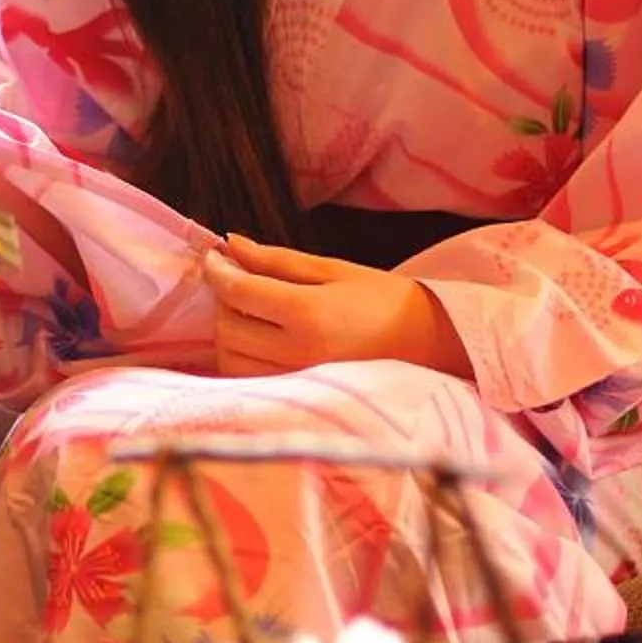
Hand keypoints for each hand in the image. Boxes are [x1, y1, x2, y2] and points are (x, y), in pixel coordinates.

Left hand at [201, 234, 473, 378]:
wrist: (428, 344)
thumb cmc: (384, 300)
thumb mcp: (332, 269)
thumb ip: (276, 260)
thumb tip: (231, 244)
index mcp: (308, 314)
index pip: (240, 292)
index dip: (218, 271)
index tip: (213, 257)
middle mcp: (297, 353)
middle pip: (228, 326)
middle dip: (224, 299)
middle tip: (237, 279)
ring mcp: (296, 381)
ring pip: (230, 358)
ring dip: (228, 330)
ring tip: (248, 309)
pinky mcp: (297, 398)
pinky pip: (246, 380)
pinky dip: (239, 357)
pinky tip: (255, 338)